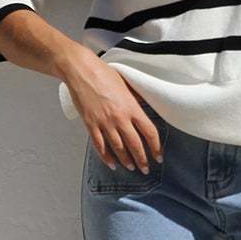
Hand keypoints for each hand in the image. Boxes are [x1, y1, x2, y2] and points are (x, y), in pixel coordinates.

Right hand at [66, 57, 161, 174]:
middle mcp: (120, 118)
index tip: (158, 156)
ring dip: (126, 160)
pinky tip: (111, 164)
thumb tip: (143, 110)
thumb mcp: (126, 85)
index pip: (149, 132)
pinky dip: (106, 157)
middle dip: (142, 159)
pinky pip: (100, 146)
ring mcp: (104, 123)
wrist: (81, 70)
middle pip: (135, 144)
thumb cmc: (103, 74)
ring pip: (118, 148)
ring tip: (131, 167)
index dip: (156, 147)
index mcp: (131, 107)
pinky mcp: (90, 124)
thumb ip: (135, 100)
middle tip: (145, 168)